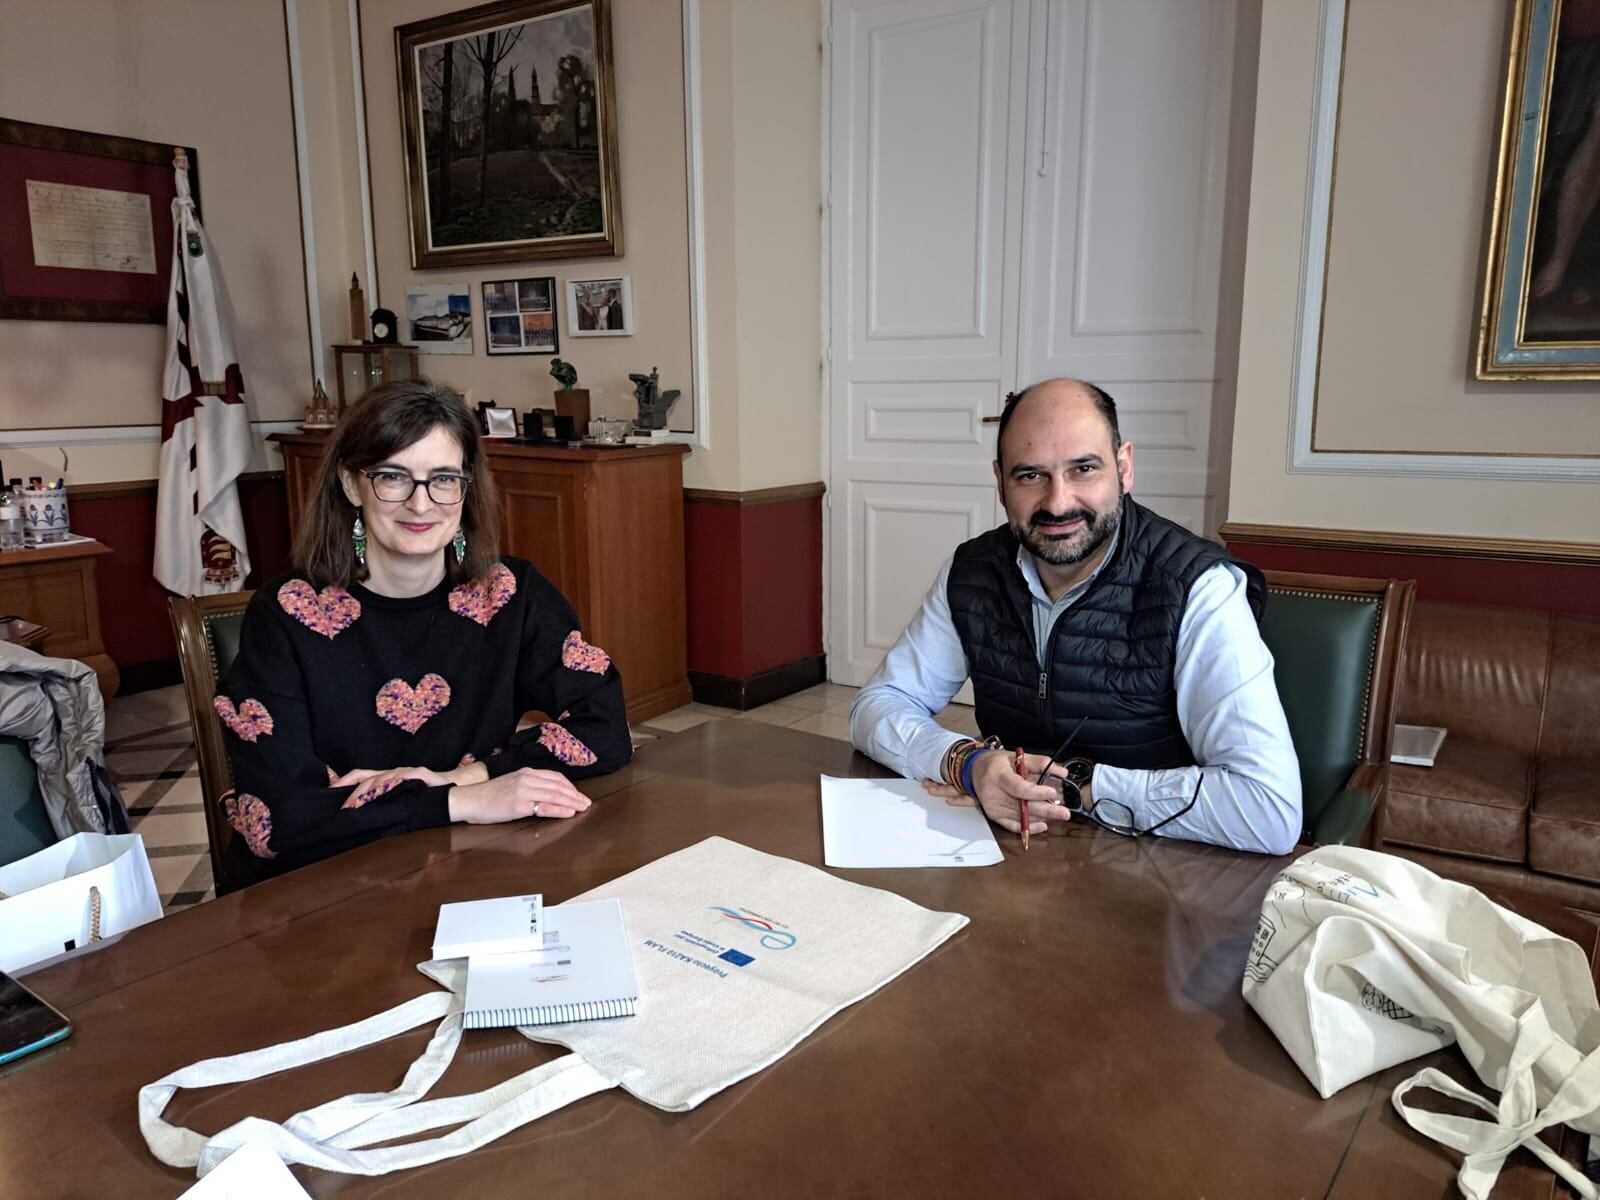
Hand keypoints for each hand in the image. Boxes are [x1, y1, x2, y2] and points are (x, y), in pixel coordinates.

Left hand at [333, 765, 451, 807]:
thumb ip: (384, 804)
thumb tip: (363, 817)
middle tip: (344, 809)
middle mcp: (393, 772)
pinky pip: (400, 778)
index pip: (361, 776)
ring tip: (358, 805)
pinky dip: (389, 784)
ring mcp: (405, 772)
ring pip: (380, 778)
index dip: (344, 781)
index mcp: (387, 778)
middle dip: (353, 793)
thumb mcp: (401, 800)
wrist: (452, 791)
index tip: (330, 791)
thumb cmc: (425, 797)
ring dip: (367, 792)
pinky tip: (381, 791)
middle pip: (367, 778)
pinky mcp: (418, 774)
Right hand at [447, 768, 591, 824]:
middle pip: (558, 786)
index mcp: (526, 772)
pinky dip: (559, 810)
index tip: (579, 794)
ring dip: (572, 802)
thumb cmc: (489, 795)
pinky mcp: (518, 805)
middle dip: (575, 795)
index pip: (555, 777)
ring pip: (555, 795)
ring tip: (582, 808)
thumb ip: (529, 785)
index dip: (570, 786)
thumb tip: (547, 793)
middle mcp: (527, 779)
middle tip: (587, 803)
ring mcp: (523, 791)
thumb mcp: (512, 783)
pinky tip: (569, 813)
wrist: (468, 800)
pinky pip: (544, 807)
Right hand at [922, 751, 1072, 836]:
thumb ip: (1040, 763)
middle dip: (1046, 810)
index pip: (1018, 787)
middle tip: (1064, 812)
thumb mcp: (1016, 756)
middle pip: (1022, 806)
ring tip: (1058, 814)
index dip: (1036, 792)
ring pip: (1020, 817)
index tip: (1052, 792)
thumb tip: (1062, 773)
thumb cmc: (997, 763)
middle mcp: (993, 793)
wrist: (974, 771)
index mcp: (998, 775)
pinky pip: (1013, 826)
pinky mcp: (994, 815)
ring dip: (1041, 817)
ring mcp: (993, 807)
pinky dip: (1029, 828)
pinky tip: (1043, 825)